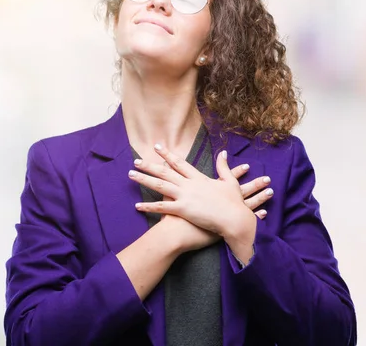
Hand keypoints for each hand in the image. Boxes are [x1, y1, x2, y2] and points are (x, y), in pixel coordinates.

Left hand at [128, 144, 272, 236]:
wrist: (235, 218)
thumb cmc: (234, 203)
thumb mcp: (230, 182)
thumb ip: (224, 167)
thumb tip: (223, 152)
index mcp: (200, 178)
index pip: (180, 163)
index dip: (168, 155)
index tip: (158, 147)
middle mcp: (190, 184)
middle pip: (166, 172)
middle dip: (150, 165)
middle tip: (136, 160)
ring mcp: (185, 196)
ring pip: (160, 185)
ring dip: (145, 179)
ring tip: (131, 174)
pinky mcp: (183, 210)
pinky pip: (162, 208)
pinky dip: (149, 206)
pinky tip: (137, 205)